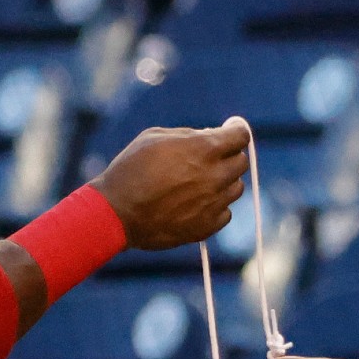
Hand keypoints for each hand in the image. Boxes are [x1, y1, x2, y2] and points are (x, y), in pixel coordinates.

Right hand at [91, 119, 249, 250]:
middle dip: (229, 156)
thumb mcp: (155, 137)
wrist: (117, 212)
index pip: (241, 136)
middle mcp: (215, 175)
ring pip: (236, 188)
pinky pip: (225, 212)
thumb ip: (189, 135)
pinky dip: (215, 206)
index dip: (236, 131)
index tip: (230, 131)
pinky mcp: (207, 226)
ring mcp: (213, 203)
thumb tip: (210, 136)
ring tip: (198, 183)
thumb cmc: (131, 170)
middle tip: (209, 158)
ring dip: (224, 182)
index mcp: (204, 149)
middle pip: (241, 162)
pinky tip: (195, 203)